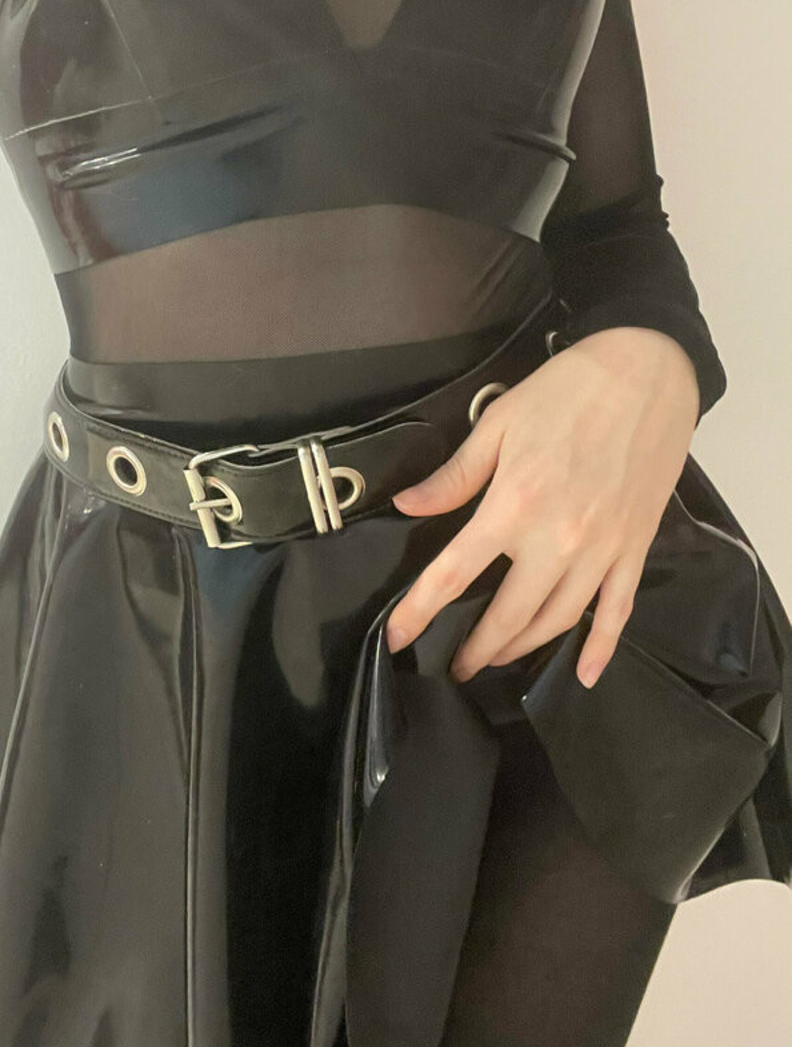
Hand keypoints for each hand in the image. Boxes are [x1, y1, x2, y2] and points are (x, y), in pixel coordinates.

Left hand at [383, 327, 700, 686]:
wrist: (648, 371)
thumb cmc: (568, 390)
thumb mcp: (499, 425)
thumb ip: (454, 477)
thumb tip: (408, 506)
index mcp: (513, 505)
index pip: (453, 574)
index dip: (419, 611)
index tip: (397, 638)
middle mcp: (557, 539)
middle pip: (508, 614)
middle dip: (476, 649)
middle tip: (455, 667)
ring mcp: (601, 548)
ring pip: (558, 621)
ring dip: (524, 649)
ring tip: (499, 659)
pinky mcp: (635, 547)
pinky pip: (617, 611)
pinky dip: (600, 648)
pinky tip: (585, 675)